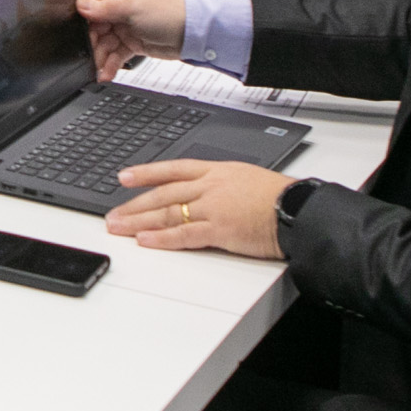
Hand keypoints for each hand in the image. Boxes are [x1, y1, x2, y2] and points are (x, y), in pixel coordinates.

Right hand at [73, 0, 187, 80]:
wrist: (194, 33)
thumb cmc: (170, 12)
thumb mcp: (133, 7)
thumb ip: (105, 8)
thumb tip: (81, 5)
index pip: (91, 3)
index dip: (84, 19)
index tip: (80, 33)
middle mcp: (121, 8)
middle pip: (95, 26)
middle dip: (92, 42)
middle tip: (90, 55)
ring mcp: (127, 27)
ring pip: (104, 43)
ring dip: (100, 57)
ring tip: (99, 69)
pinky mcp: (133, 43)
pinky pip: (116, 54)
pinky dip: (110, 64)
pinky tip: (106, 72)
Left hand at [104, 157, 292, 258]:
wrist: (298, 209)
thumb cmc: (279, 196)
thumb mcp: (246, 177)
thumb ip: (222, 184)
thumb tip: (206, 190)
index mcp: (216, 171)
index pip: (173, 169)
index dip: (146, 173)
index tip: (125, 176)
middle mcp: (210, 187)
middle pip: (163, 194)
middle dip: (134, 204)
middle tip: (112, 213)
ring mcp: (213, 208)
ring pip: (167, 213)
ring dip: (139, 221)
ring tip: (118, 227)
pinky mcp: (219, 230)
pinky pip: (184, 234)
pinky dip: (162, 238)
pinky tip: (145, 240)